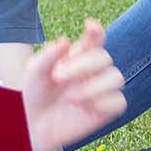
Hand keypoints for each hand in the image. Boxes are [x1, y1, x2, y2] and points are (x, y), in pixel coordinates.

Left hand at [22, 19, 125, 150]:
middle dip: (83, 65)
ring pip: (116, 78)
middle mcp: (93, 70)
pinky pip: (119, 102)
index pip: (95, 38)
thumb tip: (66, 40)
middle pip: (104, 57)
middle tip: (58, 77)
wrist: (31, 125)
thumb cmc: (33, 94)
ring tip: (71, 97)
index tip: (89, 25)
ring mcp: (101, 90)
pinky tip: (83, 108)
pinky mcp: (106, 111)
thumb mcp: (35, 72)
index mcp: (78, 55)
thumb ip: (48, 55)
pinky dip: (103, 103)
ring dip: (94, 86)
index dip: (96, 31)